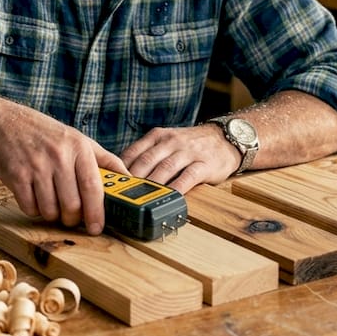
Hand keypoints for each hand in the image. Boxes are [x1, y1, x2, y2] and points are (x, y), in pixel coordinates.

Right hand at [0, 104, 126, 235]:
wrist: (6, 123)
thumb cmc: (47, 135)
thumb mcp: (79, 139)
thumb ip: (105, 159)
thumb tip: (130, 178)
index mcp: (79, 147)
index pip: (92, 187)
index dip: (96, 212)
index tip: (97, 227)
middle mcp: (58, 156)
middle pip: (72, 205)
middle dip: (72, 219)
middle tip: (71, 217)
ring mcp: (36, 166)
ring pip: (50, 210)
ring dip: (52, 215)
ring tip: (52, 203)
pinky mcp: (16, 176)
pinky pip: (30, 208)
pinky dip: (34, 209)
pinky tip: (35, 196)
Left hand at [119, 124, 237, 193]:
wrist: (225, 138)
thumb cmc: (190, 145)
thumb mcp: (167, 141)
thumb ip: (148, 153)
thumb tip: (122, 174)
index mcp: (158, 136)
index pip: (134, 151)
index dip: (120, 167)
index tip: (111, 182)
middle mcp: (171, 142)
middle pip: (146, 160)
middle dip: (132, 178)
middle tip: (120, 195)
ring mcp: (188, 152)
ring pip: (165, 168)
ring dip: (151, 185)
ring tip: (139, 199)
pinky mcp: (204, 164)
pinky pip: (187, 177)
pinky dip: (177, 188)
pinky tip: (168, 198)